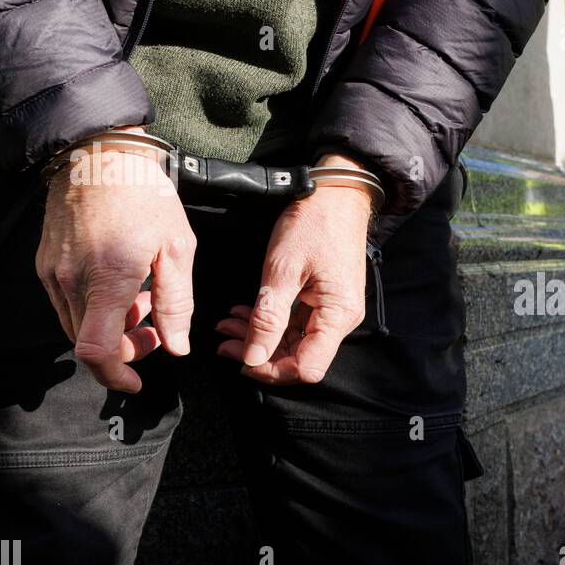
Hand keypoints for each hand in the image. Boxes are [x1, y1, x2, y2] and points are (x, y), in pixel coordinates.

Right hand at [35, 128, 196, 393]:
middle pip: (90, 343)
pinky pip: (68, 304)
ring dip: (113, 328)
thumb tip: (177, 347)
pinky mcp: (45, 264)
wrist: (98, 153)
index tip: (135, 381)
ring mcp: (52, 273)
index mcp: (107, 280)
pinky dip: (96, 309)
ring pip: (79, 326)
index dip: (115, 374)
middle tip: (157, 330)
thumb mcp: (177, 248)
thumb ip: (177, 303)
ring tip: (145, 302)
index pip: (96, 350)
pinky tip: (123, 287)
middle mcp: (71, 281)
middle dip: (126, 348)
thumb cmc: (144, 195)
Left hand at [214, 153, 375, 384]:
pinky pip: (298, 323)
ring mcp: (335, 309)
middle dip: (260, 354)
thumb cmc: (313, 224)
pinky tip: (245, 313)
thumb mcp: (283, 270)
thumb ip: (268, 318)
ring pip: (295, 341)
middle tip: (223, 341)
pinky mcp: (326, 298)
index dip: (272, 370)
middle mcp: (341, 319)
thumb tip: (253, 358)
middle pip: (300, 357)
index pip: (307, 367)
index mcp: (337, 315)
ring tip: (227, 325)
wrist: (336, 193)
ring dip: (260, 338)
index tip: (240, 360)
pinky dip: (270, 322)